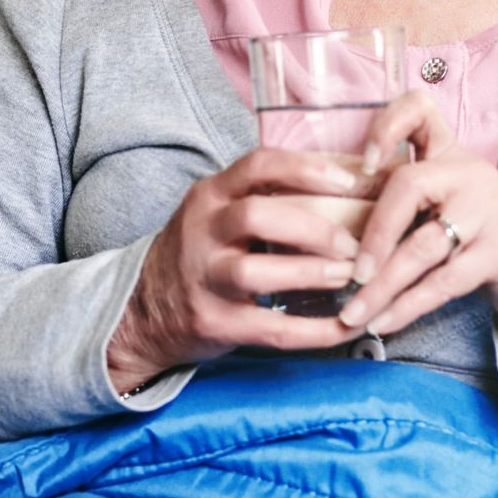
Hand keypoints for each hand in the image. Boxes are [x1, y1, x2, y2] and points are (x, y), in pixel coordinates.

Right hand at [107, 148, 373, 390]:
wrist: (147, 309)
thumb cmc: (204, 252)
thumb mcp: (221, 212)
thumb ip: (269, 196)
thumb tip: (350, 183)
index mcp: (211, 196)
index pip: (257, 166)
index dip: (306, 169)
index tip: (348, 182)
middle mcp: (203, 232)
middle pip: (255, 216)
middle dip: (312, 228)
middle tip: (351, 243)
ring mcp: (205, 279)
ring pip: (254, 273)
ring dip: (310, 273)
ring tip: (347, 276)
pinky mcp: (214, 322)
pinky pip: (270, 328)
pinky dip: (314, 331)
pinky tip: (344, 327)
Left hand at [335, 89, 497, 364]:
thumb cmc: (473, 237)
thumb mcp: (441, 205)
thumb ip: (398, 203)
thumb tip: (328, 228)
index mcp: (449, 154)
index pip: (419, 108)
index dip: (386, 127)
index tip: (364, 166)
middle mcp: (470, 174)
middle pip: (409, 185)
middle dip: (373, 235)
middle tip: (351, 274)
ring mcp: (489, 211)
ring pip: (423, 246)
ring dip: (382, 285)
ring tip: (353, 313)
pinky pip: (444, 281)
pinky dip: (408, 305)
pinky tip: (383, 322)